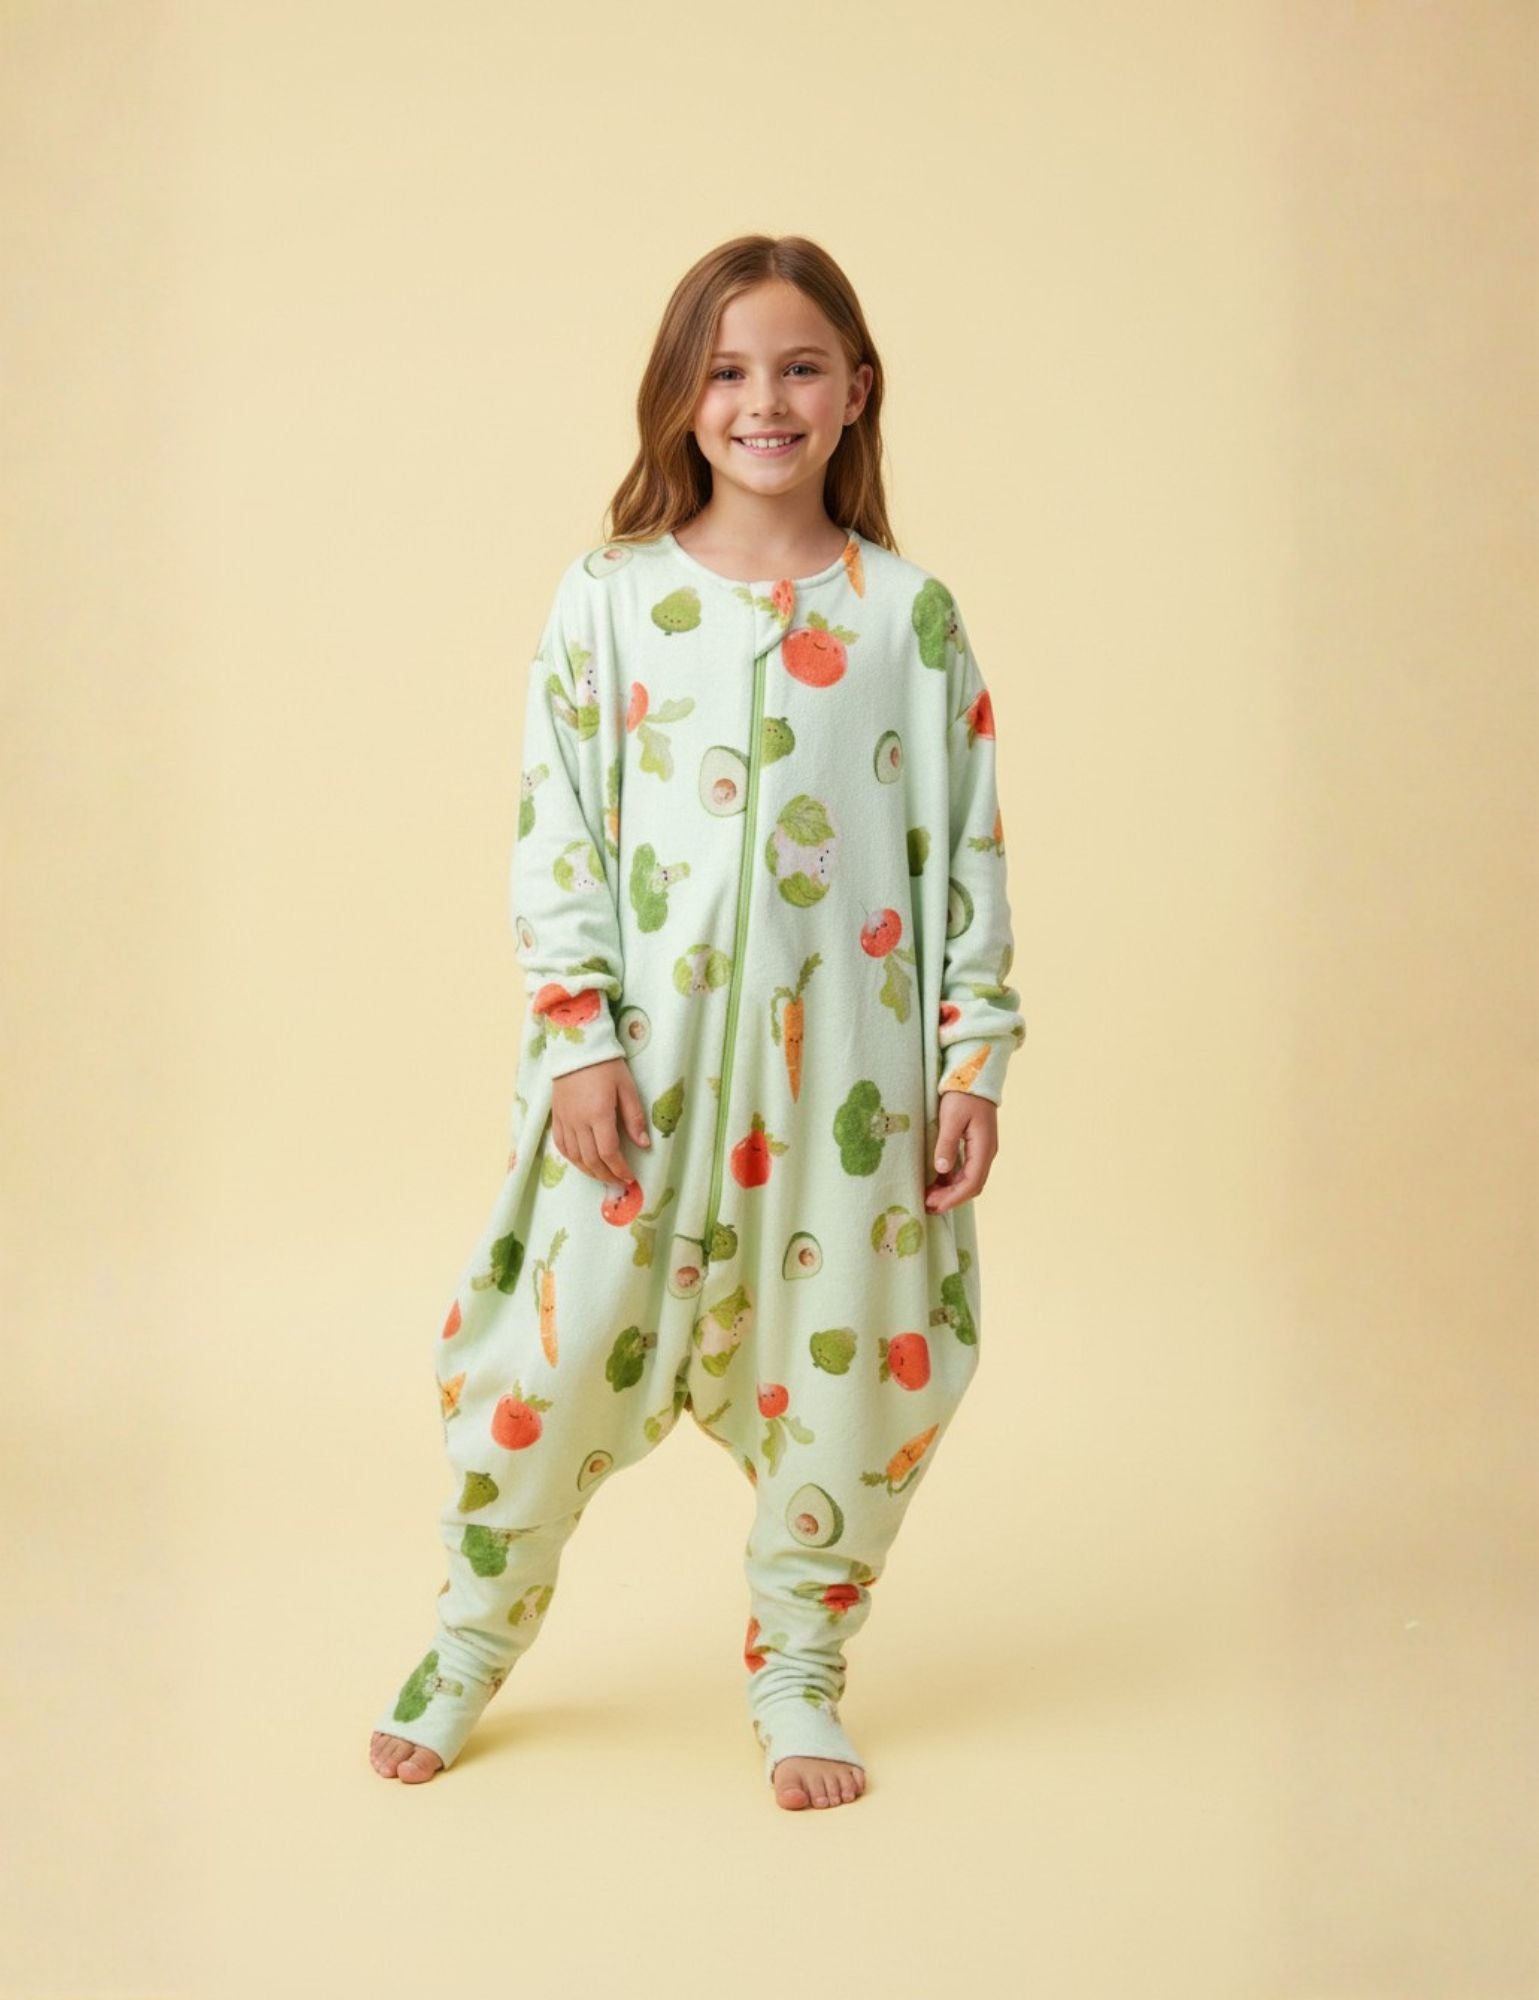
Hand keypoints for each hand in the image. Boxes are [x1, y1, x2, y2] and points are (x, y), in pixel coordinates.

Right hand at [551, 1058, 651, 1185]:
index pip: (609, 1152)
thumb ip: (634, 1118)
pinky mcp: (556, 1117)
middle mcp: (579, 1121)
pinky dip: (573, 1159)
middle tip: (619, 1182)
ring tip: (603, 1176)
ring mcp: (564, 1120)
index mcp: (598, 1114)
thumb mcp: (627, 1088)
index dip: (619, 1169)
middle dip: (606, 1175)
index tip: (630, 1177)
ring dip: (590, 1171)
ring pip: (575, 1156)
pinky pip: (561, 1145)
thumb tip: (644, 1145)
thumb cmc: (606, 1066)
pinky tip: (583, 1163)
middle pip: (591, 1159)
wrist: (576, 1047)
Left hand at [924, 1092, 997, 1212]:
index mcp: (984, 1148)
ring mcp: (982, 1150)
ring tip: (928, 1196)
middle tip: (927, 1204)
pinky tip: (935, 1182)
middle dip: (950, 1198)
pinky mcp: (974, 1146)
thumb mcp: (951, 1118)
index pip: (972, 1183)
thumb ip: (947, 1144)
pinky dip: (951, 1179)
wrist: (974, 1075)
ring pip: (968, 1179)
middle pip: (971, 1185)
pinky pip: (965, 1170)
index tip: (935, 1205)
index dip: (953, 1198)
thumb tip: (941, 1170)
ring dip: (950, 1190)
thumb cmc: (963, 1095)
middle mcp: (986, 1153)